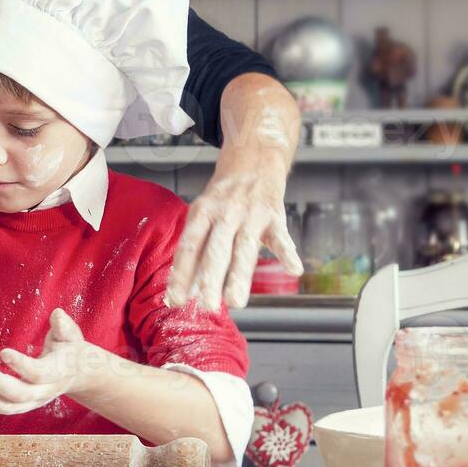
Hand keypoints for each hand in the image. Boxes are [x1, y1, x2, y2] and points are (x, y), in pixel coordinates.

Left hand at [0, 309, 94, 415]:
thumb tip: (57, 315)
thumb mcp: (70, 335)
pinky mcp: (21, 405)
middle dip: (0, 385)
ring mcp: (32, 401)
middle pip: (22, 395)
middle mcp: (44, 392)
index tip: (3, 352)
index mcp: (56, 373)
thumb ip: (63, 326)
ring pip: (10, 407)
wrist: (76, 372)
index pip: (39, 373)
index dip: (21, 365)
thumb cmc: (69, 348)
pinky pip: (0, 409)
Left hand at [167, 162, 299, 310]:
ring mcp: (251, 214)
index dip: (181, 274)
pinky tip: (294, 270)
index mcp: (202, 213)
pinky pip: (281, 237)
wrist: (253, 160)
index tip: (174, 300)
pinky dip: (288, 253)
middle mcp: (225, 213)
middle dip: (210, 279)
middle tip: (206, 307)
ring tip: (235, 302)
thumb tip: (187, 292)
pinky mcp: (274, 216)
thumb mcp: (203, 215)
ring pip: (245, 248)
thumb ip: (198, 252)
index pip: (188, 247)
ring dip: (240, 276)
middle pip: (216, 250)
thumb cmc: (223, 197)